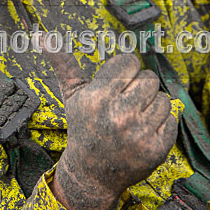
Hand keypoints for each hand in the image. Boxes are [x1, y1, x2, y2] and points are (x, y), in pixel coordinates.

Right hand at [43, 48, 177, 209]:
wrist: (92, 174)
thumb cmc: (83, 126)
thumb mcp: (72, 94)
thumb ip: (62, 62)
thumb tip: (39, 35)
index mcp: (98, 98)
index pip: (129, 61)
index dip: (123, 71)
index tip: (115, 85)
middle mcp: (119, 115)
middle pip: (148, 77)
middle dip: (137, 87)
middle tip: (123, 103)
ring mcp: (140, 134)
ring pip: (162, 97)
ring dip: (150, 105)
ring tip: (133, 117)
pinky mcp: (157, 149)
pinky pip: (171, 117)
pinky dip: (161, 122)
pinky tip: (143, 131)